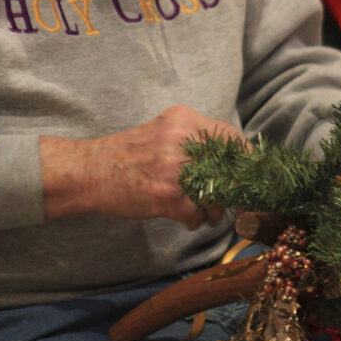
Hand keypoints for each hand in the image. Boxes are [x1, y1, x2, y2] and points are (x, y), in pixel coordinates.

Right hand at [40, 104, 244, 229]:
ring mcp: (173, 168)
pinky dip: (194, 221)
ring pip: (216, 194)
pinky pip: (197, 214)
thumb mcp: (163, 133)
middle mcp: (180, 138)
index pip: (231, 137)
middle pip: (229, 168)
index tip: (250, 177)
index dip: (246, 160)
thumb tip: (236, 162)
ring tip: (204, 212)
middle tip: (229, 201)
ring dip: (214, 209)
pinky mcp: (164, 195)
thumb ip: (195, 140)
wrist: (90, 171)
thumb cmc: (128, 155)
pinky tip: (184, 218)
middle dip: (234, 190)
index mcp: (182, 119)